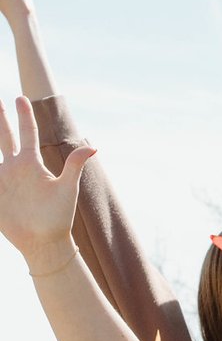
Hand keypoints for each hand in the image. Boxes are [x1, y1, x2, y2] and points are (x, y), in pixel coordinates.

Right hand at [0, 96, 89, 268]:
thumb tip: (94, 147)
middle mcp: (15, 167)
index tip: (21, 98)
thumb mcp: (67, 188)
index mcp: (32, 163)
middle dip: (1, 119)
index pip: (28, 133)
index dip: (25, 116)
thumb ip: (74, 164)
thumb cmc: (58, 217)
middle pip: (5, 137)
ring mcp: (3, 179)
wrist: (44, 242)